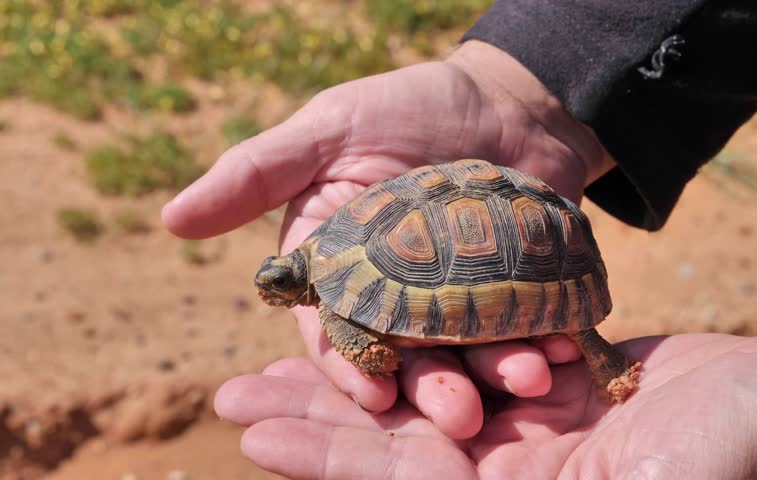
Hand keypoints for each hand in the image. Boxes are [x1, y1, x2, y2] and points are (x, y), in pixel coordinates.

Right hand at [163, 41, 613, 437]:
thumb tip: (170, 219)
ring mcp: (458, 303)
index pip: (335, 331)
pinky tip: (560, 351)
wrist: (506, 102)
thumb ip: (256, 173)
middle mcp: (396, 298)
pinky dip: (540, 343)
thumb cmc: (408, 108)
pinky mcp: (512, 297)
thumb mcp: (329, 130)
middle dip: (430, 388)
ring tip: (526, 381)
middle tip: (460, 414)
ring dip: (492, 375)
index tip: (375, 392)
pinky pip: (524, 330)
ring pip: (467, 355)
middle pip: (406, 357)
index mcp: (340, 269)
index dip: (350, 366)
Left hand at [215, 334, 756, 479]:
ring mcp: (529, 432)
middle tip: (230, 395)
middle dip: (316, 419)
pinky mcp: (551, 387)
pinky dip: (423, 335)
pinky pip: (471, 359)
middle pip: (393, 446)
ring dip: (359, 371)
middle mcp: (511, 477)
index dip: (326, 457)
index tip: (252, 430)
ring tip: (288, 346)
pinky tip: (381, 308)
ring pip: (423, 399)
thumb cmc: (745, 459)